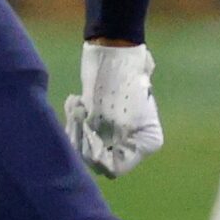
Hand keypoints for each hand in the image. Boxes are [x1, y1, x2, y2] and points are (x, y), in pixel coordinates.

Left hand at [63, 41, 162, 177]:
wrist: (112, 52)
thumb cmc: (119, 84)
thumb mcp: (114, 122)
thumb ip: (103, 150)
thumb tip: (92, 167)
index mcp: (146, 143)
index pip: (116, 167)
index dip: (98, 156)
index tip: (89, 134)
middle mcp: (131, 141)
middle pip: (98, 159)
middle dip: (83, 139)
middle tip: (80, 113)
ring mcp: (114, 132)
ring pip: (84, 147)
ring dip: (75, 127)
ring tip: (77, 104)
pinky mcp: (98, 121)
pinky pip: (78, 134)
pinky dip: (73, 120)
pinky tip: (76, 101)